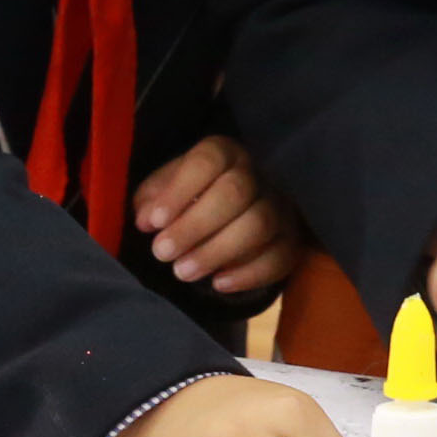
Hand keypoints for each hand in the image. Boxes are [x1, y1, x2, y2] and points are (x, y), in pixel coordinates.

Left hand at [132, 135, 304, 297]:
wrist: (228, 217)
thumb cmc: (190, 199)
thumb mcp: (164, 192)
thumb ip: (151, 200)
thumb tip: (146, 219)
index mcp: (225, 153)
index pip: (208, 160)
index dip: (179, 191)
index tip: (153, 222)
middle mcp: (257, 174)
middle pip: (235, 192)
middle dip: (194, 226)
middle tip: (161, 253)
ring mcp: (279, 206)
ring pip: (258, 224)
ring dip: (216, 252)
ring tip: (182, 272)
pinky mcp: (291, 239)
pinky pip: (280, 256)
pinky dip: (248, 274)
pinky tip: (218, 283)